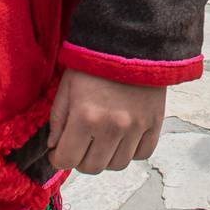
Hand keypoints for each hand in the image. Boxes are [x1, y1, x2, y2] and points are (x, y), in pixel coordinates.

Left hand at [47, 69, 164, 172]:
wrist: (132, 41)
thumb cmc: (95, 63)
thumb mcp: (67, 87)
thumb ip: (57, 120)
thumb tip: (54, 147)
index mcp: (85, 117)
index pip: (66, 161)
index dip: (58, 158)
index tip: (60, 150)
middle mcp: (112, 127)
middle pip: (92, 168)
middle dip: (81, 159)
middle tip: (81, 144)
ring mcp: (136, 127)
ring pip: (117, 165)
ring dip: (107, 157)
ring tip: (103, 139)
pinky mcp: (155, 122)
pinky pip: (143, 154)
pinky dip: (132, 151)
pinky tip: (124, 137)